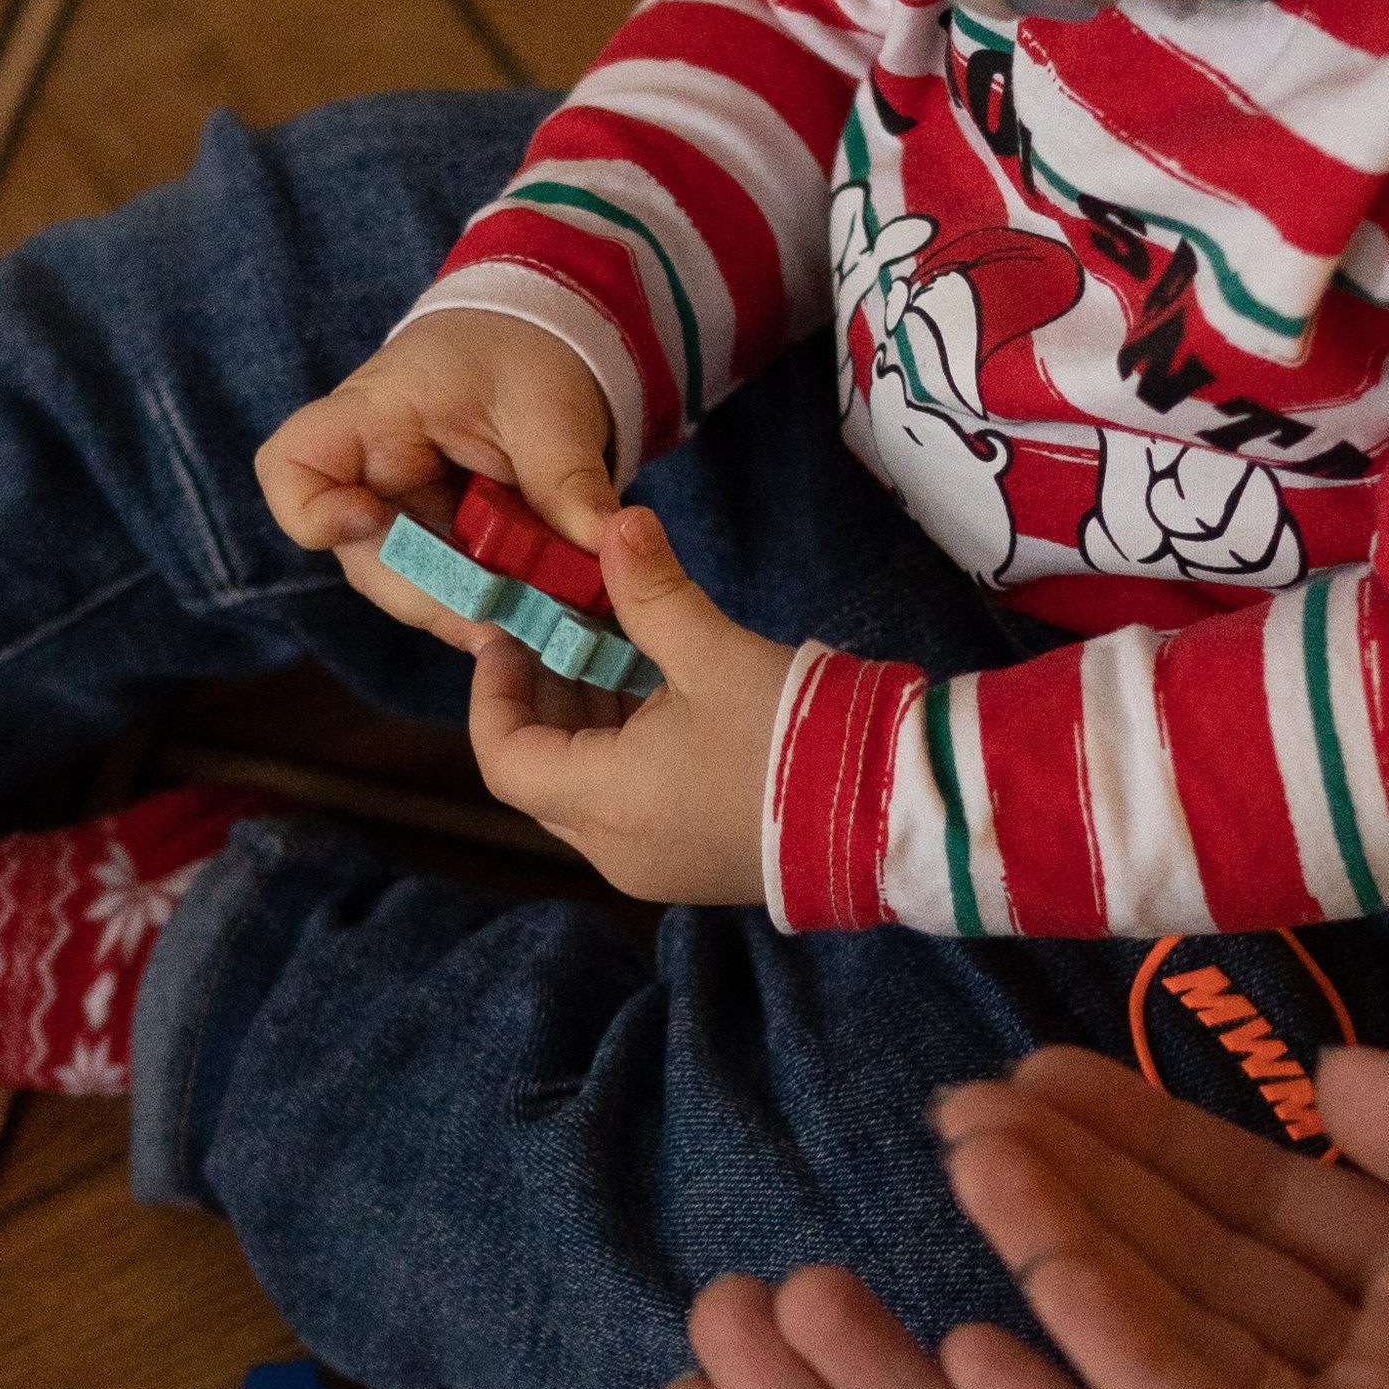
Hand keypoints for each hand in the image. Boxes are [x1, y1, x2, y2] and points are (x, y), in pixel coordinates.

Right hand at [253, 311, 615, 643]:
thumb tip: (608, 547)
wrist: (540, 342)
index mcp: (373, 415)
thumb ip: (570, 478)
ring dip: (465, 610)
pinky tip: (533, 618)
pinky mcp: (437, 538)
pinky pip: (446, 586)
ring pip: (406, 586)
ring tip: (531, 626)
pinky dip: (487, 604)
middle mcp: (370, 473)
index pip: (289, 466)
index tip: (372, 521)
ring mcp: (400, 512)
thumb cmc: (525, 352)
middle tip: (500, 618)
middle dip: (430, 596)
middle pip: (360, 556)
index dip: (311, 512)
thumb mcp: (551, 407)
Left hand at [467, 508, 793, 904]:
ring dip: (588, 727)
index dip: (493, 694)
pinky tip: (660, 699)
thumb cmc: (793, 735)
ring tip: (615, 653)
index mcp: (604, 804)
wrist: (894, 812)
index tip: (510, 635)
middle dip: (544, 701)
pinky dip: (626, 755)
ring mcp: (659, 866)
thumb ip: (652, 592)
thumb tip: (616, 522)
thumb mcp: (714, 654)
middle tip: (563, 632)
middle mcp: (616, 851)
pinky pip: (632, 809)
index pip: (503, 760)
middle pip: (541, 777)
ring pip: (587, 794)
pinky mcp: (698, 865)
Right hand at [937, 1040, 1388, 1388]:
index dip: (1153, 1133)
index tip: (1041, 1070)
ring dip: (1077, 1259)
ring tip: (976, 1168)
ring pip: (1186, 1345)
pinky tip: (1054, 1290)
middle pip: (1199, 1260)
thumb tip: (1324, 1073)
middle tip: (961, 1110)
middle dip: (1080, 1184)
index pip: (1263, 1190)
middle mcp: (1383, 1360)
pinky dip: (1134, 1370)